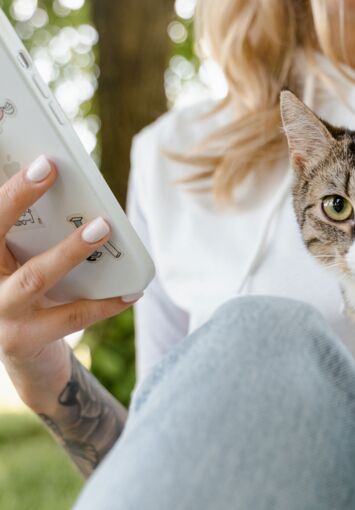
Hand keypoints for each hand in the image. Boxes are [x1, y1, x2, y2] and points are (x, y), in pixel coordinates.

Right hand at [0, 156, 139, 413]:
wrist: (23, 357)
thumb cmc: (27, 293)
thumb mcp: (20, 262)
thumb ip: (30, 233)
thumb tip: (65, 186)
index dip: (6, 188)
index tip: (32, 158)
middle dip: (17, 198)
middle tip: (50, 169)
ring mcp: (0, 315)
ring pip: (35, 277)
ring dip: (70, 249)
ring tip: (102, 227)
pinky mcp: (25, 340)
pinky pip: (72, 317)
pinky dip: (105, 303)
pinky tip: (132, 290)